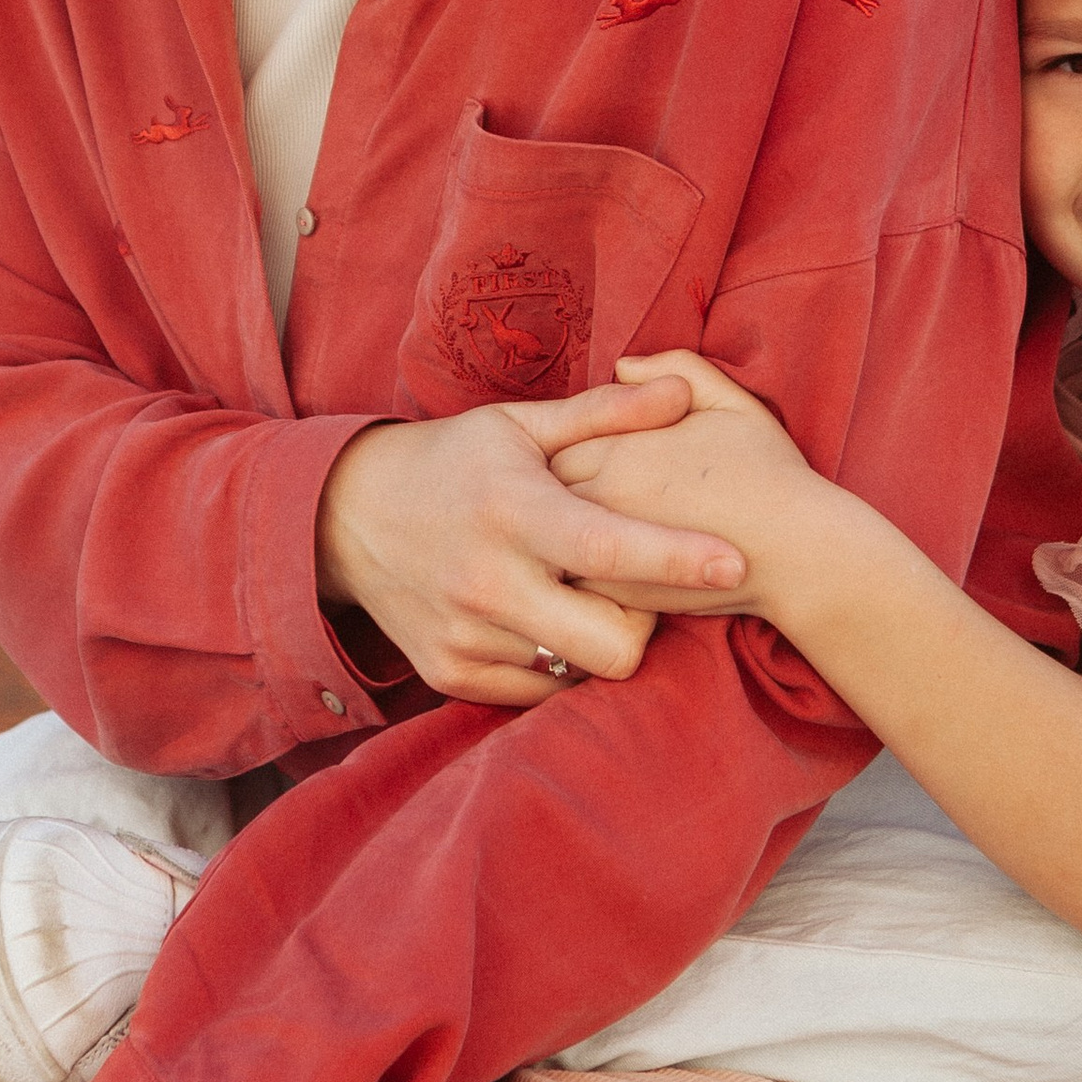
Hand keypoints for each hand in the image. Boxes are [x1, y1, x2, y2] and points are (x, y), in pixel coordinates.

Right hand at [314, 384, 745, 706]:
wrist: (346, 516)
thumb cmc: (454, 461)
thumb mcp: (520, 425)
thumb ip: (605, 414)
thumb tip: (681, 390)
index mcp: (513, 510)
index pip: (607, 549)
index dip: (676, 559)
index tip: (735, 562)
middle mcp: (487, 580)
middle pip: (610, 646)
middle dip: (645, 625)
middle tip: (638, 593)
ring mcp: (465, 636)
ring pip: (576, 672)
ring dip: (595, 640)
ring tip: (579, 597)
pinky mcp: (449, 673)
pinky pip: (536, 691)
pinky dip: (553, 660)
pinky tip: (542, 619)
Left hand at [548, 352, 834, 627]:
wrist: (799, 554)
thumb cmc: (769, 473)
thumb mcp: (730, 401)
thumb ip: (674, 369)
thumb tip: (622, 365)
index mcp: (622, 449)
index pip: (557, 440)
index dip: (570, 443)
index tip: (590, 449)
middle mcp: (605, 500)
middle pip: (544, 490)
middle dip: (553, 487)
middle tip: (573, 486)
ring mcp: (608, 554)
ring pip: (552, 538)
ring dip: (558, 530)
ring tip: (573, 524)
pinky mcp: (620, 598)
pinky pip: (574, 580)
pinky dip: (576, 568)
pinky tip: (597, 560)